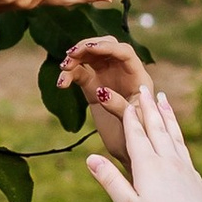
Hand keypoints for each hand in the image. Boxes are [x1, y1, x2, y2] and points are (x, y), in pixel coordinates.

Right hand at [61, 32, 152, 165]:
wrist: (132, 154)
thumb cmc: (139, 140)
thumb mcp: (133, 125)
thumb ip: (120, 106)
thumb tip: (102, 91)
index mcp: (138, 78)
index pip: (124, 53)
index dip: (107, 47)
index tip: (89, 49)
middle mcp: (123, 73)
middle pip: (106, 47)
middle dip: (88, 47)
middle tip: (71, 54)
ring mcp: (107, 78)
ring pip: (90, 57)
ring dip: (75, 58)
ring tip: (63, 68)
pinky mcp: (93, 87)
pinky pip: (79, 73)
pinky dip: (69, 75)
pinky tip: (61, 84)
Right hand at [83, 78, 201, 201]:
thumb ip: (110, 180)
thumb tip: (91, 157)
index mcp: (148, 167)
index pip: (137, 135)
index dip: (130, 117)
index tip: (126, 100)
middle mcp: (168, 162)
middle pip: (157, 128)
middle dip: (149, 107)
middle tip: (145, 88)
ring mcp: (184, 168)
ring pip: (173, 134)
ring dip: (167, 115)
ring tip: (164, 99)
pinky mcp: (195, 178)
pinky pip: (184, 147)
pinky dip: (178, 133)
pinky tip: (177, 135)